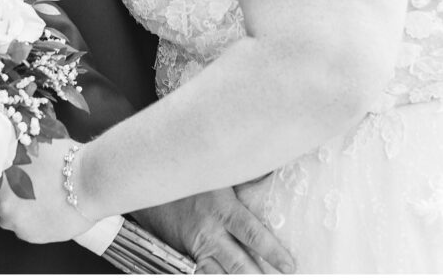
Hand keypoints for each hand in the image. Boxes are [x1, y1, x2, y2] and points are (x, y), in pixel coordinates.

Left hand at [0, 138, 94, 243]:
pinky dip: (29, 222)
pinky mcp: (30, 235)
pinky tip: (44, 210)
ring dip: (14, 211)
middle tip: (15, 192)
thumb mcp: (38, 142)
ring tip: (34, 200)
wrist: (90, 182)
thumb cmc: (66, 159)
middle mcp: (3, 200)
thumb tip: (8, 136)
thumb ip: (17, 145)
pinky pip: (22, 230)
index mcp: (1, 175)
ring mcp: (15, 220)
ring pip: (5, 219)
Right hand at [132, 188, 293, 273]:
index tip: (290, 266)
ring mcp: (197, 246)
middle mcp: (211, 231)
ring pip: (221, 275)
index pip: (252, 235)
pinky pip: (204, 274)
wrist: (152, 184)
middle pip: (239, 264)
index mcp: (223, 209)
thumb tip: (270, 175)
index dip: (272, 252)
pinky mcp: (187, 255)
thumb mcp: (220, 172)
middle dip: (259, 278)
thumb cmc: (191, 175)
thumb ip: (245, 178)